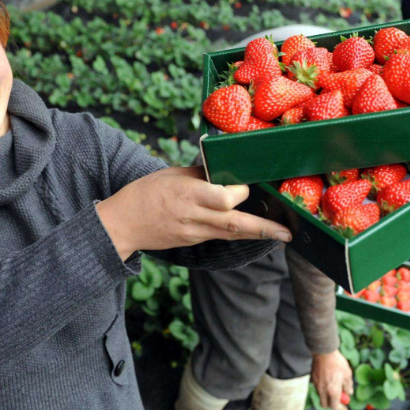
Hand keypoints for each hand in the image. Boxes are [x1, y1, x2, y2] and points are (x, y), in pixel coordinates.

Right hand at [96, 166, 291, 259]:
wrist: (122, 224)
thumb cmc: (145, 193)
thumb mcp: (172, 175)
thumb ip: (200, 175)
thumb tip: (225, 168)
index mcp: (188, 194)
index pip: (224, 197)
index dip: (239, 191)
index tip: (247, 183)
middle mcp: (194, 216)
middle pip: (234, 223)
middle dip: (263, 228)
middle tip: (287, 233)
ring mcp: (194, 232)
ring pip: (232, 235)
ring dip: (258, 235)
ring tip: (282, 235)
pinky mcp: (193, 241)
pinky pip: (220, 237)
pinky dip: (239, 234)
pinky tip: (254, 232)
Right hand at [311, 349, 352, 409]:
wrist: (323, 351)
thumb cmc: (337, 362)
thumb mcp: (347, 374)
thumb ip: (348, 385)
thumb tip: (349, 392)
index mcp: (333, 391)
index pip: (334, 406)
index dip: (340, 408)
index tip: (345, 407)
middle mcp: (323, 390)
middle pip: (325, 404)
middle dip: (331, 404)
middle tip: (338, 399)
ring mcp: (316, 385)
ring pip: (321, 396)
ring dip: (327, 395)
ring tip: (333, 385)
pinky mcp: (312, 379)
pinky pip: (318, 387)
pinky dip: (323, 387)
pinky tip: (327, 378)